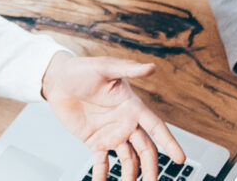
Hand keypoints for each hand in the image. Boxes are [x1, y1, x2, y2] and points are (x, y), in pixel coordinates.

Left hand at [41, 52, 185, 180]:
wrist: (57, 80)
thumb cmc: (81, 70)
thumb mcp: (104, 67)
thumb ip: (128, 69)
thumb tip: (151, 67)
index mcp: (132, 106)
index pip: (156, 127)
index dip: (169, 142)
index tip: (179, 158)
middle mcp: (125, 122)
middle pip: (145, 149)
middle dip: (151, 168)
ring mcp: (111, 134)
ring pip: (128, 160)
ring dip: (130, 175)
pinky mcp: (95, 141)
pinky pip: (102, 163)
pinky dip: (103, 176)